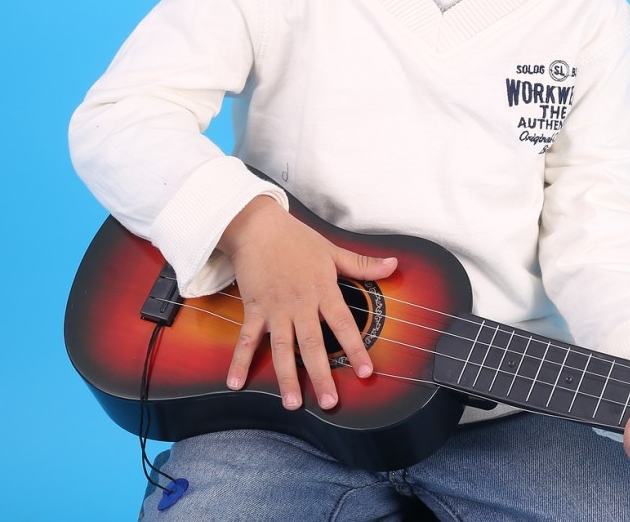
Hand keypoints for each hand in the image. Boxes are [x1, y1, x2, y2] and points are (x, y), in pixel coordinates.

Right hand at [218, 196, 396, 410]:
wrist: (258, 226)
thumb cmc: (297, 239)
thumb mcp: (333, 250)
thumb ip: (363, 264)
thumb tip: (393, 265)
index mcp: (323, 290)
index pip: (343, 324)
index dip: (355, 348)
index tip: (366, 372)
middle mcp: (300, 304)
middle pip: (312, 345)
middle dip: (321, 375)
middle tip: (329, 402)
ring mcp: (275, 308)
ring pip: (281, 348)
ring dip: (286, 377)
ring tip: (292, 403)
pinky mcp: (254, 309)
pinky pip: (246, 339)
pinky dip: (239, 361)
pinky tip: (236, 383)